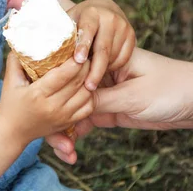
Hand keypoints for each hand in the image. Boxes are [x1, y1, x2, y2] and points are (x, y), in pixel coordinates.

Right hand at [0, 52, 92, 144]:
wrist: (12, 132)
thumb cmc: (10, 104)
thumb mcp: (10, 81)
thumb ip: (15, 60)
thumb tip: (22, 41)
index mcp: (37, 94)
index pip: (63, 75)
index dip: (74, 62)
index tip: (78, 49)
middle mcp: (52, 106)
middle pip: (78, 83)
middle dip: (85, 66)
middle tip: (86, 54)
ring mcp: (62, 117)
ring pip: (86, 95)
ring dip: (89, 80)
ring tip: (87, 68)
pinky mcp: (67, 123)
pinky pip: (87, 108)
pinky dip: (90, 95)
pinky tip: (85, 86)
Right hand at [46, 49, 192, 163]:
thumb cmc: (169, 88)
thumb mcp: (132, 95)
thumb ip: (99, 99)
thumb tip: (67, 105)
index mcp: (102, 57)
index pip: (69, 68)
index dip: (51, 84)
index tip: (37, 101)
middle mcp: (97, 72)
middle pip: (66, 91)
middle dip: (55, 113)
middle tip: (49, 136)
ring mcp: (102, 92)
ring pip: (73, 108)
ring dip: (64, 128)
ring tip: (61, 149)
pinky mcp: (107, 110)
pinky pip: (84, 120)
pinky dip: (75, 134)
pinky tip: (68, 148)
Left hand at [66, 0, 135, 90]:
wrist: (103, 8)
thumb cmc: (78, 19)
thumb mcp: (68, 20)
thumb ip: (58, 32)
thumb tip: (34, 47)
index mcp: (91, 12)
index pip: (87, 31)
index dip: (83, 46)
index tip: (78, 61)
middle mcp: (110, 18)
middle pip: (103, 48)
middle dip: (95, 69)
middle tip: (87, 86)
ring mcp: (124, 27)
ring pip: (114, 56)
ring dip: (102, 70)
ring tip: (91, 82)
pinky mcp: (133, 36)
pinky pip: (124, 58)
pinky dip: (113, 67)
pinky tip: (102, 72)